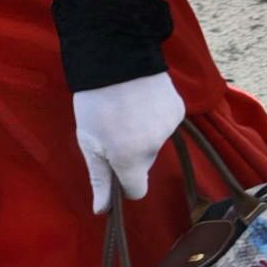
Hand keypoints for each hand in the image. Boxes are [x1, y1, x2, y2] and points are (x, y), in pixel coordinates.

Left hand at [72, 72, 185, 216]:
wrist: (117, 55)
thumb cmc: (95, 101)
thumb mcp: (88, 141)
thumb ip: (99, 179)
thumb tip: (102, 211)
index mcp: (129, 159)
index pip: (136, 191)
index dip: (124, 182)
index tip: (114, 167)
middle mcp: (154, 147)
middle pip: (143, 163)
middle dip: (131, 153)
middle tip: (113, 127)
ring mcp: (169, 127)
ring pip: (155, 142)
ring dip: (143, 132)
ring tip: (126, 108)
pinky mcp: (178, 109)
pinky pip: (165, 123)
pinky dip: (155, 116)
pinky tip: (141, 98)